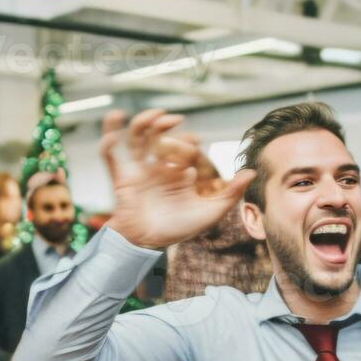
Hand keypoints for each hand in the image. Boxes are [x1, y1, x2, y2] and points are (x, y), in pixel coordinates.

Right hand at [99, 109, 252, 249]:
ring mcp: (139, 171)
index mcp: (177, 173)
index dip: (189, 143)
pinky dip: (109, 135)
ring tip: (154, 115)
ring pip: (137, 139)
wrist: (147, 245)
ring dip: (143, 123)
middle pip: (159, 138)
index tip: (194, 145)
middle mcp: (158, 168)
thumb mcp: (210, 213)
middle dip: (166, 127)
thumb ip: (230, 193)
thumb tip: (251, 172)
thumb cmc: (177, 230)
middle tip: (176, 122)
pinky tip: (114, 118)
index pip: (183, 148)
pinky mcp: (121, 177)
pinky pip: (111, 155)